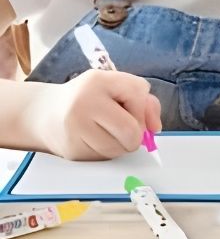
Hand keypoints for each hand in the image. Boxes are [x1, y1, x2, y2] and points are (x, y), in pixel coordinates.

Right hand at [26, 69, 161, 159]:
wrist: (46, 112)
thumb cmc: (90, 97)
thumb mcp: (117, 86)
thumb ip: (145, 101)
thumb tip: (155, 128)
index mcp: (98, 81)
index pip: (138, 94)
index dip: (142, 105)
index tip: (132, 107)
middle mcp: (84, 103)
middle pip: (131, 131)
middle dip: (136, 133)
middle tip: (125, 127)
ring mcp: (75, 129)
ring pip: (119, 149)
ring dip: (122, 144)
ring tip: (108, 131)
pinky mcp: (72, 151)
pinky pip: (105, 158)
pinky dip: (107, 151)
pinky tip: (95, 139)